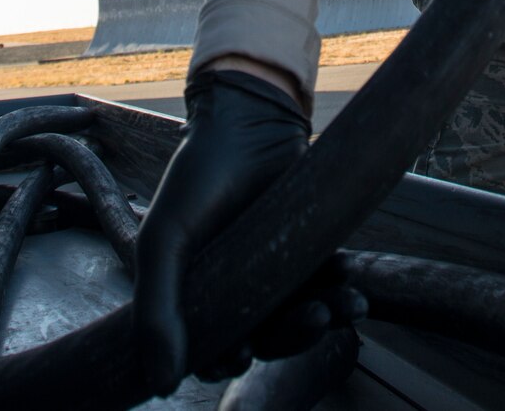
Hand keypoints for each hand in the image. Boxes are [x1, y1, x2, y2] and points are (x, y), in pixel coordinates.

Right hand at [132, 69, 349, 392]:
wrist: (247, 121)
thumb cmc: (196, 177)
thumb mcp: (164, 242)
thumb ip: (156, 310)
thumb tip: (163, 384)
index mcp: (193, 295)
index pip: (212, 351)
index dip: (227, 361)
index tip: (242, 354)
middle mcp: (233, 290)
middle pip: (264, 340)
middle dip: (291, 338)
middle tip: (313, 319)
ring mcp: (269, 272)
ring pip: (298, 318)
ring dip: (324, 318)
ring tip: (346, 303)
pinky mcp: (302, 252)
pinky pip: (323, 285)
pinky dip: (338, 290)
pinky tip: (348, 280)